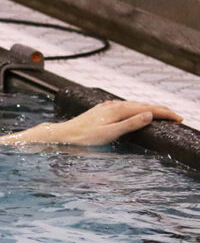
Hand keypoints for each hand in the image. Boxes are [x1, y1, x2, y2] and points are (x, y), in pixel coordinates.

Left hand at [19, 100, 181, 145]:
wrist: (64, 134)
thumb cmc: (85, 137)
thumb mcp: (110, 133)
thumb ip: (130, 124)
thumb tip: (150, 115)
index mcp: (118, 110)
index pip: (147, 109)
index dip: (164, 113)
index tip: (178, 118)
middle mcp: (114, 105)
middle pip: (143, 105)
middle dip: (161, 109)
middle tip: (176, 116)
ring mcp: (108, 107)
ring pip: (134, 104)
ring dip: (150, 108)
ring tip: (162, 113)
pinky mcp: (103, 110)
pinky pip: (126, 106)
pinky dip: (138, 108)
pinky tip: (138, 111)